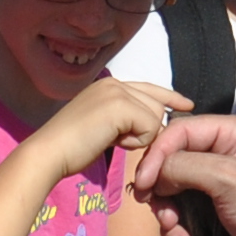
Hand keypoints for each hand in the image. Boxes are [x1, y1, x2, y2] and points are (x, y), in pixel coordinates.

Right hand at [44, 74, 183, 168]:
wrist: (49, 153)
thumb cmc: (71, 148)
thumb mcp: (103, 125)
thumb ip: (124, 119)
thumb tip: (153, 123)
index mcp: (108, 84)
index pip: (149, 87)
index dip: (169, 97)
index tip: (186, 104)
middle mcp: (114, 82)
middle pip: (156, 105)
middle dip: (146, 128)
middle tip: (117, 140)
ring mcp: (117, 91)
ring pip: (155, 116)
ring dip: (139, 136)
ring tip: (110, 139)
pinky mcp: (121, 105)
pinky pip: (150, 127)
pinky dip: (136, 142)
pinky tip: (112, 142)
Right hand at [128, 116, 235, 235]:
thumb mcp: (229, 179)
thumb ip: (185, 166)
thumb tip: (152, 173)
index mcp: (235, 133)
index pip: (180, 131)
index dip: (157, 154)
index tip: (144, 182)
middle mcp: (224, 154)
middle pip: (170, 160)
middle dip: (161, 188)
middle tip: (158, 208)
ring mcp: (216, 186)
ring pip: (170, 190)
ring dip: (167, 213)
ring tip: (176, 231)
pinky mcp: (211, 214)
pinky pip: (179, 214)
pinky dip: (176, 229)